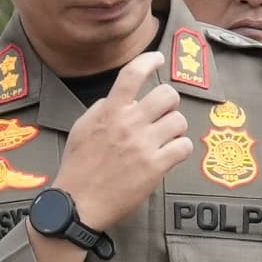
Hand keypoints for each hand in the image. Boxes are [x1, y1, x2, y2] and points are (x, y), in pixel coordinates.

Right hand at [55, 51, 197, 232]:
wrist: (78, 204)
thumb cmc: (78, 167)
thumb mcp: (82, 128)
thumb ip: (104, 108)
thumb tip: (125, 98)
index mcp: (109, 112)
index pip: (132, 74)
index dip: (149, 60)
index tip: (158, 57)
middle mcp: (129, 124)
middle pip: (167, 95)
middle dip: (169, 102)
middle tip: (163, 113)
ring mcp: (144, 146)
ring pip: (179, 121)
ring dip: (175, 128)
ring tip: (166, 137)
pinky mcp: (156, 167)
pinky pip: (184, 147)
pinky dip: (181, 148)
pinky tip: (171, 153)